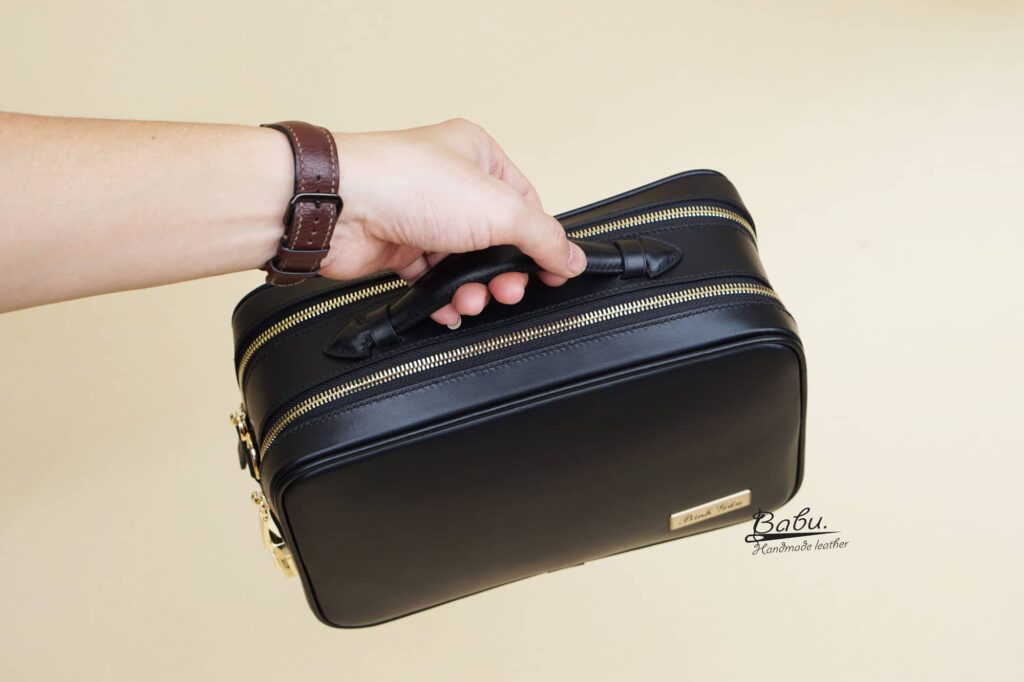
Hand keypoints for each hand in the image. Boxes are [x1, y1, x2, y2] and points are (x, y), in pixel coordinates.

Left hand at [321, 118, 586, 325]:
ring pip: (464, 264)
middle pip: (496, 239)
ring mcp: (422, 216)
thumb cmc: (406, 183)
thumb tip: (571, 258)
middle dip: (504, 272)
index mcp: (478, 155)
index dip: (541, 241)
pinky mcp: (398, 247)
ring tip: (471, 299)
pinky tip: (448, 307)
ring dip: (473, 289)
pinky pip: (433, 280)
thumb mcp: (500, 209)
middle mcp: (450, 183)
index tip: (552, 271)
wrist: (341, 207)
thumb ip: (543, 238)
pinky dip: (443, 298)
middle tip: (507, 290)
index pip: (526, 203)